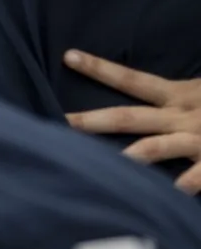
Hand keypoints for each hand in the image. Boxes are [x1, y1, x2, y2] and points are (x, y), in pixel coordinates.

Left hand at [64, 49, 200, 192]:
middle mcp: (184, 115)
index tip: (69, 56)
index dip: (100, 68)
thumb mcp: (199, 94)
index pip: (132, 79)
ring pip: (158, 146)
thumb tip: (142, 91)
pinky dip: (189, 181)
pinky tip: (173, 192)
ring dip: (130, 156)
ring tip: (103, 165)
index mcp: (180, 96)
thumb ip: (171, 97)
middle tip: (61, 122)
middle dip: (92, 121)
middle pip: (129, 117)